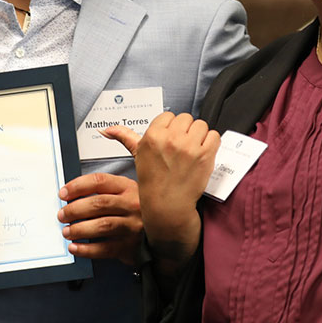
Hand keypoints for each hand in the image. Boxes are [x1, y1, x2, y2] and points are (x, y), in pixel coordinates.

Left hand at [57, 173, 141, 262]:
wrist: (163, 234)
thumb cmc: (139, 212)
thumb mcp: (128, 192)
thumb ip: (105, 190)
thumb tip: (72, 194)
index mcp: (129, 187)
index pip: (99, 181)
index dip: (77, 186)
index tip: (63, 194)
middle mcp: (133, 205)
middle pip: (98, 204)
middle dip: (74, 210)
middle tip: (62, 215)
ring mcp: (133, 226)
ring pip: (102, 225)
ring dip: (79, 229)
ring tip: (67, 232)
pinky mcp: (131, 246)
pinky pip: (105, 248)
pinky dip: (86, 249)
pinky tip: (75, 247)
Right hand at [102, 113, 218, 265]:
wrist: (168, 207)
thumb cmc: (153, 182)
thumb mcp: (137, 156)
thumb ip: (124, 137)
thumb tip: (106, 130)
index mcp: (152, 136)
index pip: (169, 116)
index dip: (171, 129)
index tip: (170, 142)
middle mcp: (170, 139)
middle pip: (186, 118)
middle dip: (186, 131)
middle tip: (182, 148)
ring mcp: (188, 146)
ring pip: (201, 125)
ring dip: (200, 136)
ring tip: (192, 152)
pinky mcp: (205, 155)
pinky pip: (214, 135)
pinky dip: (212, 144)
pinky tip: (203, 155)